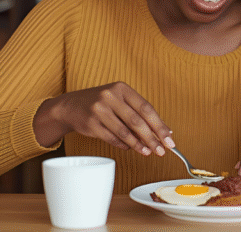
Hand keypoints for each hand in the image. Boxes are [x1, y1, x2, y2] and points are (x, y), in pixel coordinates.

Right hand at [33, 82, 174, 155]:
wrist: (71, 106)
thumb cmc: (103, 103)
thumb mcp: (120, 100)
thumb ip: (141, 113)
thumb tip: (165, 131)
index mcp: (122, 88)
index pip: (146, 108)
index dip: (159, 125)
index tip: (169, 138)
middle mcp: (110, 96)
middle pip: (137, 121)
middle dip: (152, 138)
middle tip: (162, 150)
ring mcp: (99, 110)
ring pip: (124, 132)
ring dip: (138, 145)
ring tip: (148, 152)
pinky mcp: (91, 124)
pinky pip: (112, 138)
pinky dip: (124, 145)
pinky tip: (131, 148)